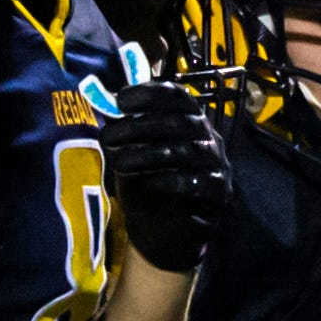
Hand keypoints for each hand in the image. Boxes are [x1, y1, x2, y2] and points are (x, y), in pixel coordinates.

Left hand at [103, 80, 230, 273]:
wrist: (164, 227)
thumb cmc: (148, 180)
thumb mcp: (133, 150)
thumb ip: (124, 128)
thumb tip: (103, 102)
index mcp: (189, 118)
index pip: (176, 96)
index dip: (150, 93)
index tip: (121, 100)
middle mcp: (207, 136)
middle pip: (179, 122)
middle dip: (140, 127)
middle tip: (109, 136)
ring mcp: (216, 164)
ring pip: (187, 151)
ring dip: (149, 155)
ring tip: (120, 163)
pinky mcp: (217, 192)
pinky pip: (197, 183)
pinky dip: (171, 181)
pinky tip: (149, 184)